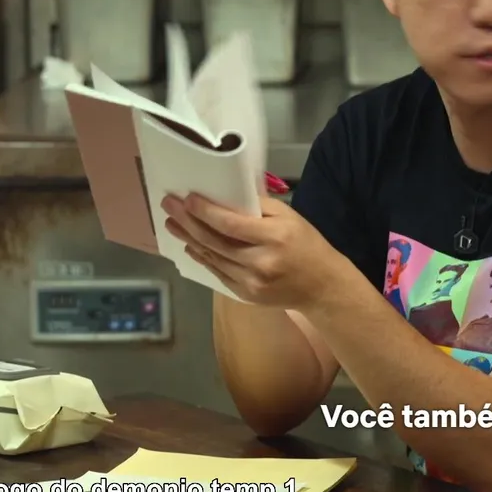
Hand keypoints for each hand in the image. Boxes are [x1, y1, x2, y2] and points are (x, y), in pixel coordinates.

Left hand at [162, 193, 346, 309]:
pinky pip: (217, 273)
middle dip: (188, 222)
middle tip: (169, 206)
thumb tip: (228, 197)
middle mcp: (260, 261)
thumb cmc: (308, 245)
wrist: (322, 286)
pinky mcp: (244, 294)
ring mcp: (250, 281)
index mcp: (274, 237)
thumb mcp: (291, 217)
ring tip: (173, 224)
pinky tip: (191, 245)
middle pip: (215, 241)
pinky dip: (202, 257)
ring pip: (212, 257)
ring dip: (189, 239)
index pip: (231, 224)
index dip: (205, 211)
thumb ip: (260, 207)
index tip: (186, 198)